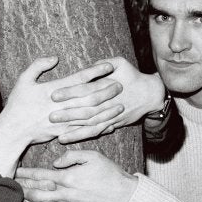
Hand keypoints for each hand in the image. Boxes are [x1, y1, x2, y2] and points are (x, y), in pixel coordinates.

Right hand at [0, 57, 121, 176]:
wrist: (13, 131)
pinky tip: (109, 124)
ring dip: (107, 110)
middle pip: (90, 97)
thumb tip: (55, 57)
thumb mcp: (23, 80)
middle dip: (106, 91)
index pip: (80, 78)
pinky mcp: (64, 132)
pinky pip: (85, 130)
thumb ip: (38, 66)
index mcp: (53, 90)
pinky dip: (98, 127)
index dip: (96, 71)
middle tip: (120, 85)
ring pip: (91, 115)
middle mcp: (61, 105)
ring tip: (120, 105)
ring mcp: (63, 120)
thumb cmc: (17, 104)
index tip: (109, 66)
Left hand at [16, 150, 137, 201]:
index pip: (40, 175)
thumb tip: (55, 161)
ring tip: (18, 199)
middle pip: (36, 193)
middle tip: (12, 185)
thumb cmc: (110, 174)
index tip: (17, 171)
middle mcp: (66, 194)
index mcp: (69, 177)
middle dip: (22, 189)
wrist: (124, 196)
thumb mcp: (93, 156)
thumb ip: (71, 155)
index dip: (26, 173)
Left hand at [50, 57, 165, 142]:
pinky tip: (67, 138)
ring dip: (73, 128)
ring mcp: (111, 115)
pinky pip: (95, 132)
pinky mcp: (112, 124)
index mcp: (108, 85)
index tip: (54, 95)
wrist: (150, 94)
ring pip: (90, 123)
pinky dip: (81, 136)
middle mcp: (108, 102)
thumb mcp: (121, 63)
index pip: (85, 89)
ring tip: (55, 132)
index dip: (70, 92)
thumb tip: (87, 67)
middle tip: (50, 115)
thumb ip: (103, 64)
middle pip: (86, 109)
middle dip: (68, 113)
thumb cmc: (133, 76)